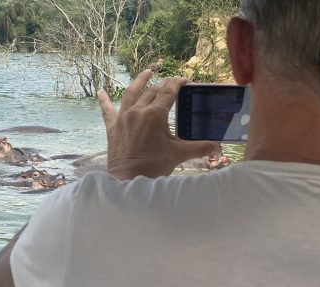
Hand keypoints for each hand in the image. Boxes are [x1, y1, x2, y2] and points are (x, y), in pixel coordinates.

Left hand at [98, 70, 219, 179]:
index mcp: (154, 115)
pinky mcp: (113, 128)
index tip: (184, 80)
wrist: (129, 180)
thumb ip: (199, 147)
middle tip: (171, 85)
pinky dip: (104, 100)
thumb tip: (218, 147)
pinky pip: (107, 110)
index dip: (177, 83)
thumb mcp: (178, 154)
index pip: (168, 92)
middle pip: (151, 92)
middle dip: (163, 86)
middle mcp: (137, 111)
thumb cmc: (154, 166)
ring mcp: (123, 118)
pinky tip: (100, 91)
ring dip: (139, 81)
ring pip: (131, 93)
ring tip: (147, 72)